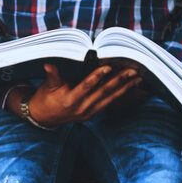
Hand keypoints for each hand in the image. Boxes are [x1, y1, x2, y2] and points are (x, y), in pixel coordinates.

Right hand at [24, 63, 144, 127]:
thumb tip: (49, 65)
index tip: (107, 67)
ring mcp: (89, 113)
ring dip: (124, 88)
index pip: (86, 87)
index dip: (96, 77)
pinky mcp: (93, 114)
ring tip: (137, 78)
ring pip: (109, 99)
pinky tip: (130, 86)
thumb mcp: (48, 86)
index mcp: (70, 100)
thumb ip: (53, 75)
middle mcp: (82, 108)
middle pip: (103, 93)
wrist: (45, 117)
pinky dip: (120, 94)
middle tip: (131, 70)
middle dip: (118, 81)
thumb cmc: (46, 98)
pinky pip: (109, 103)